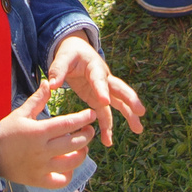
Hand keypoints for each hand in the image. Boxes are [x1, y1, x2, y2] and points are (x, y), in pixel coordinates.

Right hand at [0, 76, 97, 186]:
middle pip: (74, 144)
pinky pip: (60, 181)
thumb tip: (48, 82)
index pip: (67, 124)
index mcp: (38, 132)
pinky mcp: (38, 181)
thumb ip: (37, 100)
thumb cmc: (6, 131)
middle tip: (89, 130)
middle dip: (86, 136)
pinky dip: (68, 175)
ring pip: (71, 163)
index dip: (83, 119)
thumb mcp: (21, 113)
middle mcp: (42, 151)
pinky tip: (69, 167)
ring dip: (81, 154)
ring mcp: (41, 167)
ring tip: (82, 148)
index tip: (92, 114)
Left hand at [45, 32, 143, 146]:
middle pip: (120, 89)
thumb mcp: (63, 58)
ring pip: (119, 103)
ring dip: (129, 116)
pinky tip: (108, 141)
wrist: (76, 50)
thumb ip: (57, 71)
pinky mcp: (98, 99)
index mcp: (94, 67)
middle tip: (140, 112)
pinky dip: (107, 126)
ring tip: (139, 130)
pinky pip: (105, 113)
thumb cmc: (70, 54)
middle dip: (130, 100)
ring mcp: (103, 90)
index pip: (99, 79)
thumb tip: (51, 85)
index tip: (104, 101)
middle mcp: (104, 79)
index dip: (102, 90)